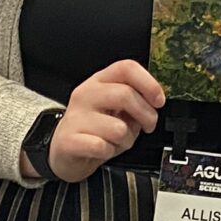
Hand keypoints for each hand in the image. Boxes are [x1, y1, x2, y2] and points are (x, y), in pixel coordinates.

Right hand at [33, 62, 164, 182]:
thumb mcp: (115, 110)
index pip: (126, 68)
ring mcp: (76, 117)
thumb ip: (134, 102)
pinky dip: (109, 152)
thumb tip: (153, 104)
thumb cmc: (94, 130)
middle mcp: (86, 94)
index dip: (149, 83)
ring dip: (126, 140)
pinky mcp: (69, 140)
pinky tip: (103, 150)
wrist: (62, 152)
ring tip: (118, 142)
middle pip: (125, 94)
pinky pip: (102, 147)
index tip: (158, 101)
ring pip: (118, 128)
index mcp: (99, 81)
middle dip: (146, 115)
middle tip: (148, 126)